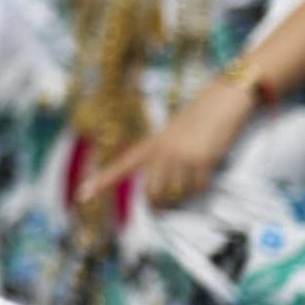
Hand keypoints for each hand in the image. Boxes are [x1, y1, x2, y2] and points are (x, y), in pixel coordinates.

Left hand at [77, 79, 254, 208]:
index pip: (122, 166)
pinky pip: (197, 188)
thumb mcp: (172, 134)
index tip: (82, 195)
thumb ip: (163, 156)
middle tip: (167, 204)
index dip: (101, 181)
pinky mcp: (202, 161)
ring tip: (191, 180)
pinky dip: (200, 186)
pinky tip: (204, 172)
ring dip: (183, 195)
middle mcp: (161, 152)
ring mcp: (181, 156)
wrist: (222, 100)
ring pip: (175, 194)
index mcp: (150, 144)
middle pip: (152, 193)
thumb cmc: (198, 117)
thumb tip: (163, 189)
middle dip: (159, 203)